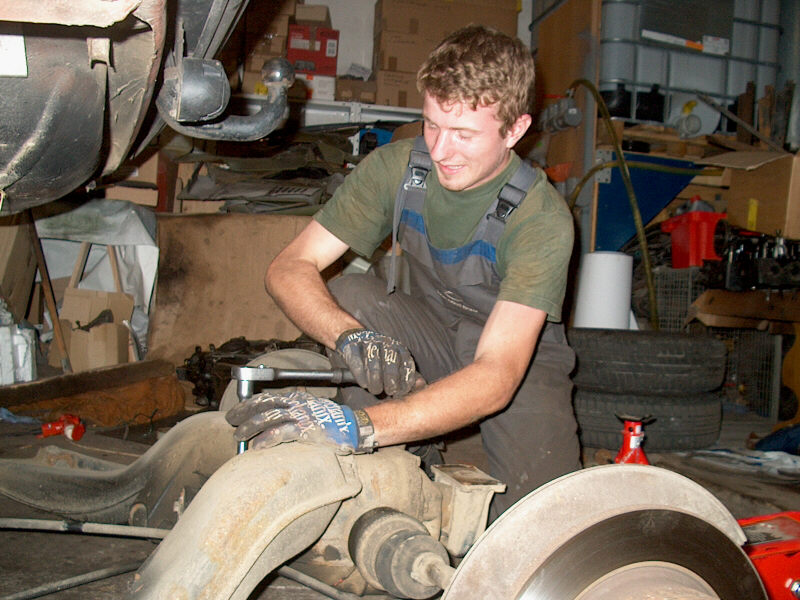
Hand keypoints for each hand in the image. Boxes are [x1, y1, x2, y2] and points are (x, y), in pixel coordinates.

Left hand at [225, 391, 375, 451]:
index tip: (236, 412)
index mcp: (296, 398)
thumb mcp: (311, 410)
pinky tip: (257, 446)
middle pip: (263, 405)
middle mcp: (296, 404)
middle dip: (243, 413)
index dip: (248, 404)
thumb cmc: (332, 421)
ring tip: (239, 436)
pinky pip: (280, 433)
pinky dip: (266, 439)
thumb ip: (294, 411)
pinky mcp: (305, 429)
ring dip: (250, 427)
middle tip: (231, 421)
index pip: (266, 398)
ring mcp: (300, 416)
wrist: (353, 426)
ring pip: (267, 418)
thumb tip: (275, 420)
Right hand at [335, 328, 415, 395]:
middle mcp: (385, 343)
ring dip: (375, 379)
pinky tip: (364, 384)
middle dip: (391, 380)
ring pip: (374, 362)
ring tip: (375, 390)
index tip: (401, 392)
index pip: (406, 363)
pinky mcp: (353, 346)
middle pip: (391, 362)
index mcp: (399, 348)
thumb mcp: (396, 367)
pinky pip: (357, 360)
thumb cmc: (379, 360)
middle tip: (389, 392)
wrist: (355, 341)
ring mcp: (369, 343)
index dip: (405, 380)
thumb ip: (409, 377)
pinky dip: (361, 374)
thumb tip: (421, 385)